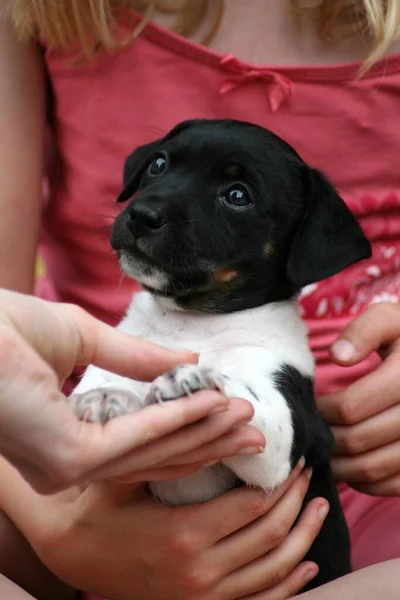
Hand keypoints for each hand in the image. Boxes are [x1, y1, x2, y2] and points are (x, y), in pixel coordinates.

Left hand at [0, 290, 263, 492]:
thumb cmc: (7, 329)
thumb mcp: (85, 339)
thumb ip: (138, 359)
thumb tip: (188, 363)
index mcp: (69, 440)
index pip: (142, 441)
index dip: (189, 425)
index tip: (227, 408)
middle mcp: (70, 464)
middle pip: (157, 454)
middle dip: (209, 439)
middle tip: (254, 427)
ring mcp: (70, 466)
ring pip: (155, 450)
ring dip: (205, 429)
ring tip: (245, 414)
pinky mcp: (70, 458)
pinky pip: (140, 438)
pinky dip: (182, 418)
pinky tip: (214, 403)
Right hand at [18, 459, 328, 599]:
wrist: (74, 554)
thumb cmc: (100, 506)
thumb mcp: (124, 473)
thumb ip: (168, 450)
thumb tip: (214, 419)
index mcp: (182, 533)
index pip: (253, 506)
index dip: (281, 481)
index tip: (294, 459)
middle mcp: (199, 571)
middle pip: (270, 535)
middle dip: (297, 502)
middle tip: (308, 474)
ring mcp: (203, 596)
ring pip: (274, 571)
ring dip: (304, 536)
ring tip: (319, 507)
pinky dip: (291, 582)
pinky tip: (308, 562)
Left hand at [317, 302, 399, 495]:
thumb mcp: (389, 319)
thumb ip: (364, 331)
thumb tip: (338, 356)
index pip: (351, 407)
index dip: (323, 411)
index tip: (315, 406)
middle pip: (359, 439)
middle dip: (328, 438)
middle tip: (314, 432)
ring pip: (374, 466)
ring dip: (341, 464)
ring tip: (325, 450)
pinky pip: (393, 484)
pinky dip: (367, 481)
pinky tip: (352, 465)